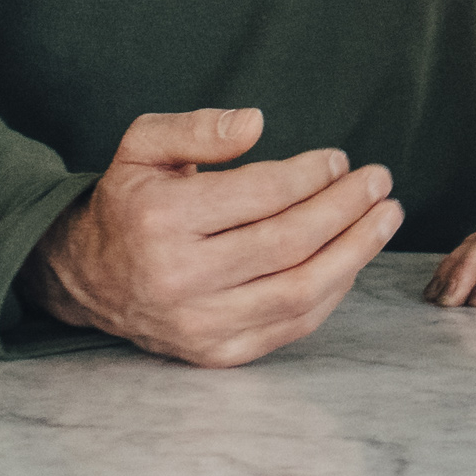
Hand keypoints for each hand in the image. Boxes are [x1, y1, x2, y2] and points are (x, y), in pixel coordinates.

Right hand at [31, 106, 402, 367]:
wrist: (89, 278)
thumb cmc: (130, 202)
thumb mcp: (142, 145)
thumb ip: (196, 127)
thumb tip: (256, 122)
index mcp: (160, 219)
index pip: (258, 195)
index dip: (309, 175)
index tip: (339, 160)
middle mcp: (178, 277)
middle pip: (287, 244)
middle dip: (345, 209)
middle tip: (380, 182)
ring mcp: (199, 323)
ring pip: (299, 291)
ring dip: (354, 252)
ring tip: (385, 218)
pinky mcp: (216, 354)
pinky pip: (292, 325)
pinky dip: (332, 292)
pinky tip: (352, 258)